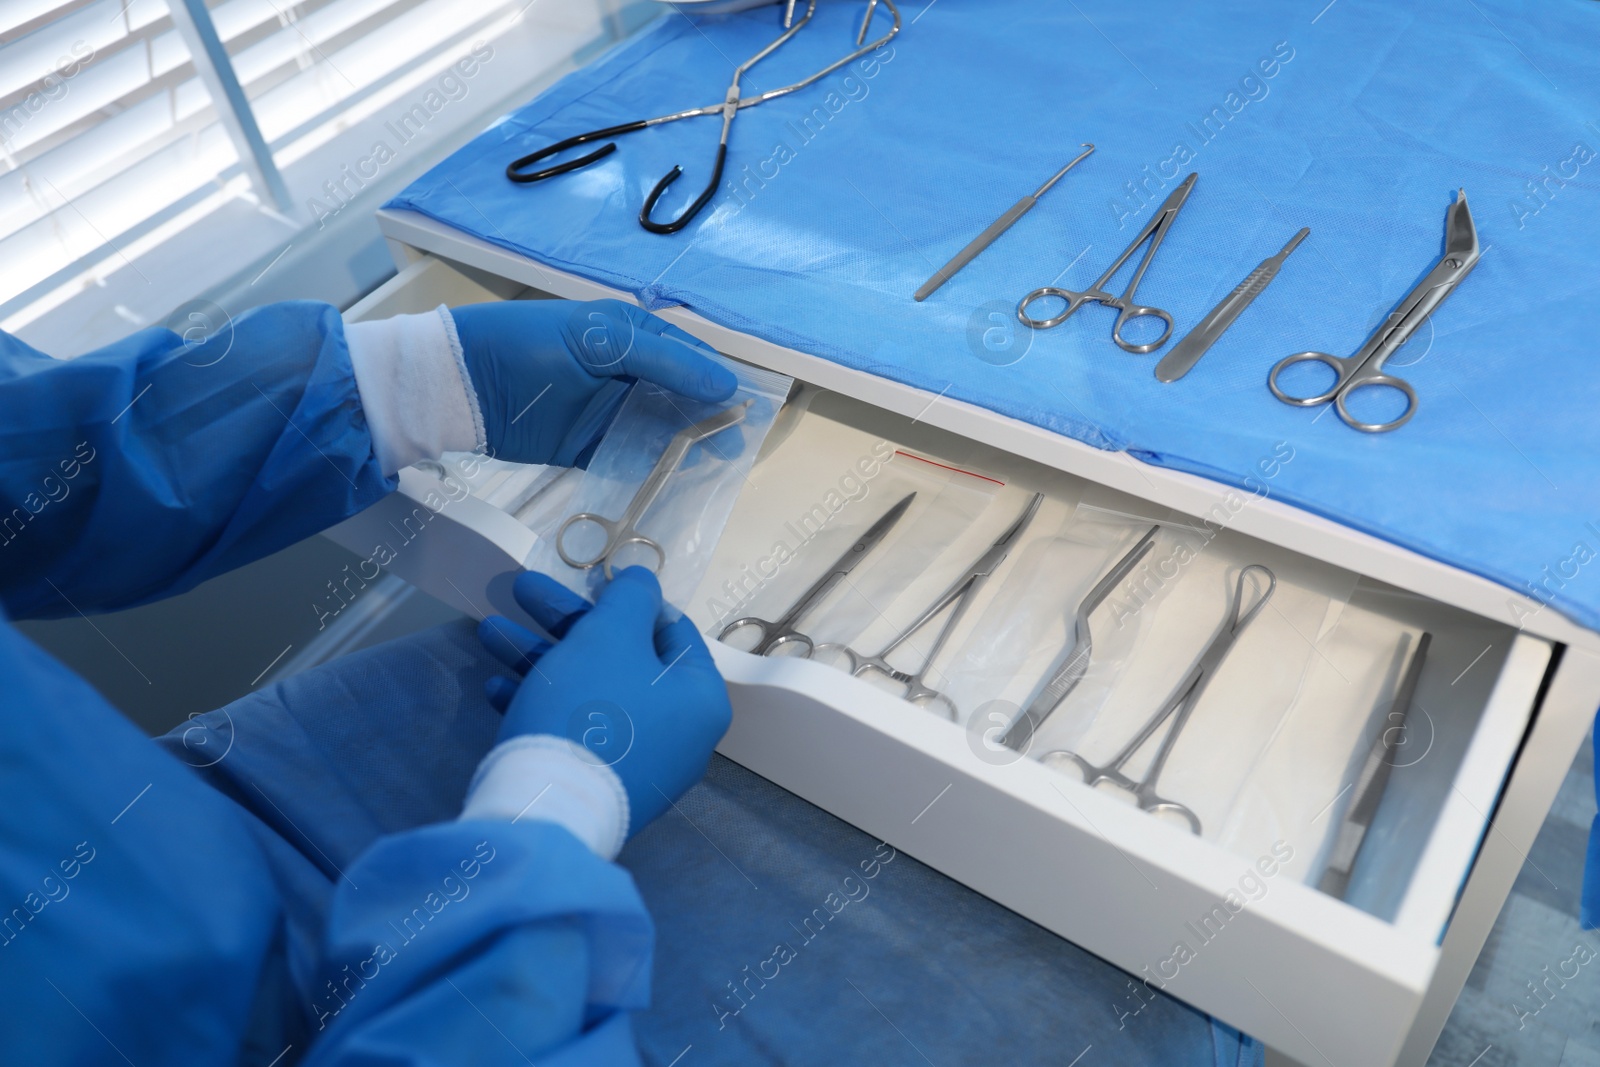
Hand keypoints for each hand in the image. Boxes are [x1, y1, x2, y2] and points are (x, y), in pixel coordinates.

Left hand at [452, 299, 736, 465]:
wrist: (462, 384)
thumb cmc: (530, 345)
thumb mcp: (601, 340)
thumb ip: (664, 362)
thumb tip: (726, 385)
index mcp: (632, 335)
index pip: (689, 357)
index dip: (718, 382)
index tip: (747, 410)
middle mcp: (626, 372)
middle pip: (680, 397)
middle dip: (707, 420)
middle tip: (734, 447)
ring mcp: (607, 411)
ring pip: (659, 430)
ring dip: (684, 447)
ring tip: (713, 468)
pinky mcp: (588, 446)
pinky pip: (629, 458)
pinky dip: (651, 469)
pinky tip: (675, 482)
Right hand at [477, 569, 731, 833]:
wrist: (549, 808)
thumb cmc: (590, 708)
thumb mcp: (611, 636)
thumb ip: (630, 599)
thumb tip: (643, 581)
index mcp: (698, 696)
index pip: (672, 630)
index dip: (628, 600)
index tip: (589, 581)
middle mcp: (678, 733)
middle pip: (621, 658)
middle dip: (565, 623)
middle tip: (521, 592)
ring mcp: (638, 763)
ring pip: (589, 691)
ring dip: (540, 658)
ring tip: (488, 633)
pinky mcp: (597, 786)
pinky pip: (574, 732)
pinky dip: (539, 704)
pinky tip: (494, 689)